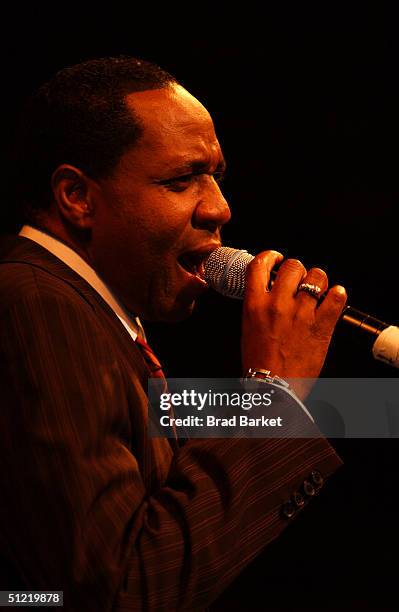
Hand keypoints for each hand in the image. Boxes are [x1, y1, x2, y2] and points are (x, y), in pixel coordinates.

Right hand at [241, 251, 346, 398]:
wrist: (274, 387)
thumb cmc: (259, 363)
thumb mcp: (248, 328)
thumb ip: (258, 305)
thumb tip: (269, 290)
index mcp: (255, 305)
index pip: (260, 265)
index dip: (271, 256)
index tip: (277, 259)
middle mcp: (277, 305)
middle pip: (293, 266)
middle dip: (298, 270)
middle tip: (300, 279)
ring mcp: (301, 314)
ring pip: (316, 276)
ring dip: (318, 280)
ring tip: (317, 289)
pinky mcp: (321, 326)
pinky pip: (336, 297)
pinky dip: (337, 295)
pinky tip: (333, 298)